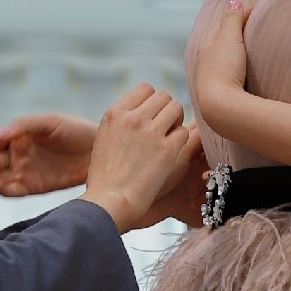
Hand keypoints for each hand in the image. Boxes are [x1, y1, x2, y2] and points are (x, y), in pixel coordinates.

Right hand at [0, 113, 97, 196]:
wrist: (98, 151)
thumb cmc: (75, 130)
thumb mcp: (49, 122)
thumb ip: (23, 126)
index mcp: (16, 135)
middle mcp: (15, 154)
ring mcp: (23, 171)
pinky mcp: (33, 187)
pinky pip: (12, 191)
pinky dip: (4, 191)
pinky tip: (1, 187)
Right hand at [83, 81, 197, 234]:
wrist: (110, 201)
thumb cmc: (106, 177)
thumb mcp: (105, 139)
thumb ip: (122, 122)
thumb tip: (143, 112)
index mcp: (114, 113)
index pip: (145, 89)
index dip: (153, 102)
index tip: (152, 117)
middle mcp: (132, 118)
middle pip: (164, 96)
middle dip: (167, 110)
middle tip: (164, 129)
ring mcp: (150, 132)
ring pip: (177, 109)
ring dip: (177, 122)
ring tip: (169, 139)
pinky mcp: (166, 150)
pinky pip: (185, 132)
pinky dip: (182, 140)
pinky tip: (172, 153)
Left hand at [193, 0, 253, 134]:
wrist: (220, 107)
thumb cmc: (223, 69)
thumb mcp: (228, 38)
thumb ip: (232, 19)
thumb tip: (234, 0)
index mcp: (204, 47)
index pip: (220, 26)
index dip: (236, 18)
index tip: (254, 13)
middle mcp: (204, 64)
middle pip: (220, 46)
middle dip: (233, 38)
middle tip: (253, 32)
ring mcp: (210, 82)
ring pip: (222, 63)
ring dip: (234, 57)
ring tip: (249, 55)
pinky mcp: (219, 97)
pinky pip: (228, 79)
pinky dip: (235, 73)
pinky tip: (243, 77)